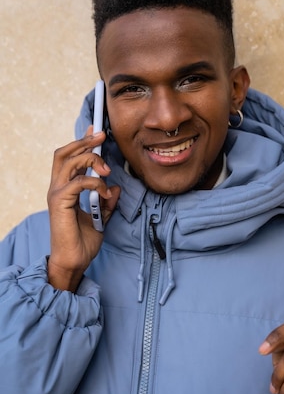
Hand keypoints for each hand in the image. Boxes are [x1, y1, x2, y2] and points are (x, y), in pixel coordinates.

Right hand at [47, 126, 119, 290]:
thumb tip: (117, 188)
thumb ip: (107, 202)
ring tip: (108, 170)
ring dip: (91, 160)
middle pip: (64, 153)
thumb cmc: (82, 242)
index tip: (96, 131)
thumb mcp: (101, 218)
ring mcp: (57, 194)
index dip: (81, 142)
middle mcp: (57, 188)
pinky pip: (79, 182)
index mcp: (64, 189)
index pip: (69, 158)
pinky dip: (96, 183)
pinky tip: (105, 193)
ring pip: (69, 162)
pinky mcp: (60, 202)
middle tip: (101, 136)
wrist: (74, 261)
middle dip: (84, 141)